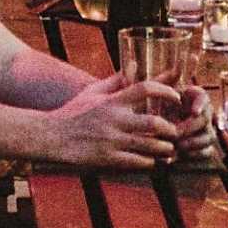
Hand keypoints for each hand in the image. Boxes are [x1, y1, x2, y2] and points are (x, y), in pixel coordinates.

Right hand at [40, 73, 184, 169]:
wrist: (51, 136)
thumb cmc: (74, 112)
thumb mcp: (93, 92)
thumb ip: (116, 80)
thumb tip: (133, 64)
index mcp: (112, 101)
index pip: (145, 88)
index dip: (166, 91)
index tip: (176, 97)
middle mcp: (114, 119)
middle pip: (154, 122)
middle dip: (170, 129)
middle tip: (175, 131)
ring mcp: (111, 140)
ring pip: (149, 145)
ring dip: (164, 149)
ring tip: (169, 149)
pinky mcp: (106, 158)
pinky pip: (136, 162)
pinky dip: (149, 162)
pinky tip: (152, 161)